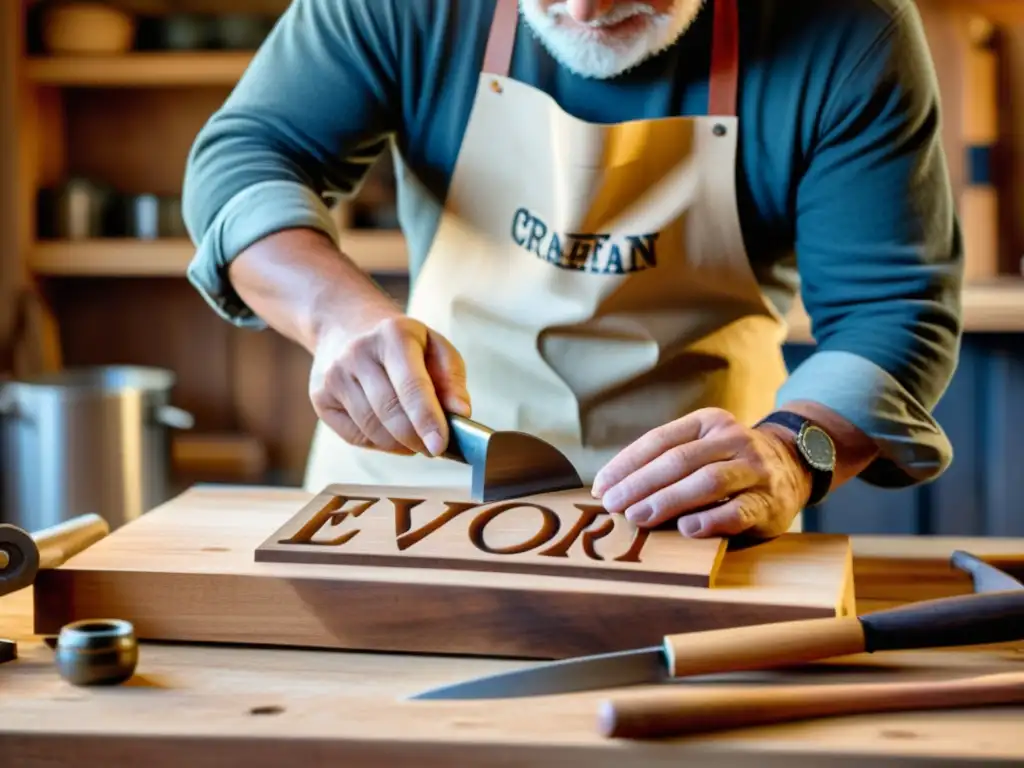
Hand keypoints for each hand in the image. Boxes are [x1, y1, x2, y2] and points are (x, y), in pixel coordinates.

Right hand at [309, 314, 470, 455]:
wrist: (345, 325)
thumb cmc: (399, 342)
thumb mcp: (434, 346)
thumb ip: (452, 379)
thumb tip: (461, 413)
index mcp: (392, 335)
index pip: (411, 386)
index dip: (427, 419)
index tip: (440, 445)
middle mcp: (357, 353)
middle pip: (389, 413)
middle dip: (416, 439)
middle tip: (434, 448)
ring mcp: (334, 376)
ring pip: (372, 430)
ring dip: (400, 444)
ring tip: (415, 439)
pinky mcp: (321, 398)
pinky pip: (355, 437)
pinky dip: (379, 444)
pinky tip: (391, 433)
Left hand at [591, 408, 811, 538]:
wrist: (794, 466)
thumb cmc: (730, 462)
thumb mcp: (703, 447)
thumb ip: (667, 460)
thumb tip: (613, 488)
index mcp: (708, 422)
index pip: (659, 440)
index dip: (626, 464)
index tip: (602, 487)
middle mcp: (733, 440)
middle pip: (678, 461)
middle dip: (640, 484)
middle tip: (614, 505)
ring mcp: (754, 469)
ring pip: (706, 482)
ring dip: (668, 501)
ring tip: (639, 517)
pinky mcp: (769, 502)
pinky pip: (738, 511)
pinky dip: (711, 520)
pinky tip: (687, 529)